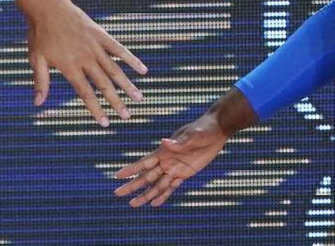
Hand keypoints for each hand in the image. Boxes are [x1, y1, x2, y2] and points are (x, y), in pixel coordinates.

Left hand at [23, 0, 146, 125]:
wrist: (48, 6)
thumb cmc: (40, 34)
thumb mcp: (36, 59)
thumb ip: (40, 82)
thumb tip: (37, 103)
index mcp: (70, 67)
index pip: (86, 93)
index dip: (96, 109)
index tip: (106, 123)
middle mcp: (86, 58)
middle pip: (105, 84)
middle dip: (117, 102)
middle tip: (128, 116)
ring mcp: (95, 46)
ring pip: (115, 69)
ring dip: (127, 84)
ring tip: (139, 97)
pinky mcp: (100, 34)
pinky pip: (119, 49)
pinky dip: (131, 59)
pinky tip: (143, 69)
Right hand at [113, 111, 227, 206]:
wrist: (216, 130)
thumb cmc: (203, 128)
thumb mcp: (193, 134)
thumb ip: (179, 141)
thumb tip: (164, 141)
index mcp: (164, 151)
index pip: (144, 163)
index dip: (131, 170)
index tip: (117, 176)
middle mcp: (166, 161)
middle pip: (146, 177)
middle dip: (132, 185)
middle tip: (117, 193)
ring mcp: (175, 168)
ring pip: (156, 185)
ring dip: (145, 195)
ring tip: (133, 204)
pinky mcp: (185, 173)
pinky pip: (171, 187)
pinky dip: (163, 196)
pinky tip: (154, 204)